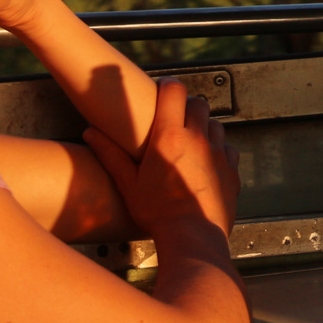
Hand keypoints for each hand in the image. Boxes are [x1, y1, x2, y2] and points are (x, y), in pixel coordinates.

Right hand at [82, 79, 239, 239]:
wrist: (192, 237)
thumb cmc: (158, 213)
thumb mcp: (128, 183)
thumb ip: (110, 155)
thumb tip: (90, 133)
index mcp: (170, 137)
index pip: (175, 92)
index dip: (169, 86)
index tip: (163, 89)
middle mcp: (198, 139)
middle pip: (199, 104)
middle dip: (187, 106)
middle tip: (174, 118)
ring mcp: (218, 154)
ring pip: (215, 125)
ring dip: (203, 127)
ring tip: (188, 142)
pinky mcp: (232, 170)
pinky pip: (227, 148)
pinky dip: (218, 149)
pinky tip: (205, 162)